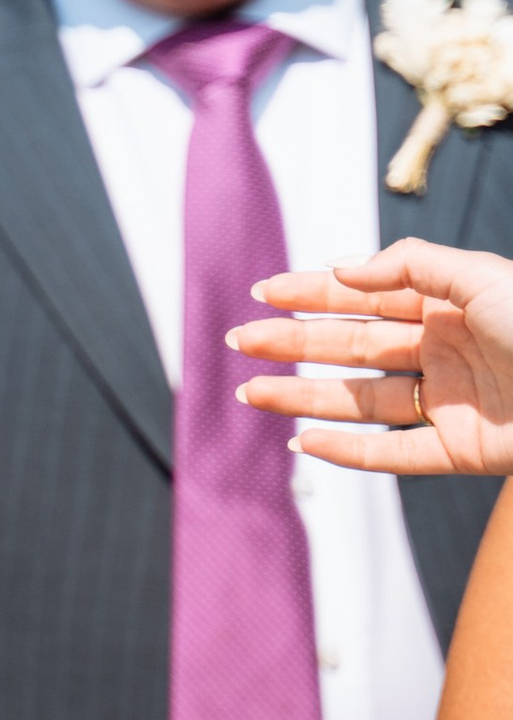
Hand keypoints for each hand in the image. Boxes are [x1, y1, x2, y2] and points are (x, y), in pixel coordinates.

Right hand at [229, 240, 512, 473]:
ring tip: (251, 394)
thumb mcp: (480, 276)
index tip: (263, 293)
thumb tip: (343, 269)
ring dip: (304, 397)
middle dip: (293, 343)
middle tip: (239, 342)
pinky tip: (305, 443)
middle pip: (352, 347)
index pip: (365, 296)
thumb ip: (409, 265)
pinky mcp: (462, 451)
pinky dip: (348, 452)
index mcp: (448, 305)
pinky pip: (393, 453)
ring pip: (360, 401)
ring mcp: (450, 402)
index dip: (313, 293)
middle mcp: (443, 351)